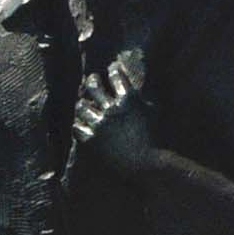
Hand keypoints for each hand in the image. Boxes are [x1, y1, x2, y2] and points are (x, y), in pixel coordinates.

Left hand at [71, 46, 158, 176]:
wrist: (146, 165)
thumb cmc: (156, 141)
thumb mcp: (155, 115)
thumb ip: (144, 102)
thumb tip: (140, 95)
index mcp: (129, 100)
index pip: (117, 77)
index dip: (114, 71)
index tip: (112, 69)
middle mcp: (111, 108)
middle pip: (94, 86)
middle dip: (93, 81)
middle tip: (93, 80)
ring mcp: (99, 124)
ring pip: (82, 106)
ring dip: (83, 104)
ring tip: (83, 104)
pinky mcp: (91, 140)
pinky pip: (77, 128)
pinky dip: (78, 126)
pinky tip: (79, 125)